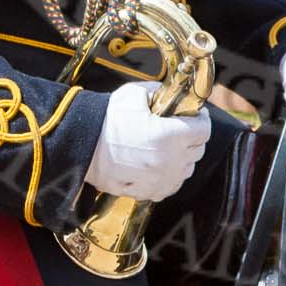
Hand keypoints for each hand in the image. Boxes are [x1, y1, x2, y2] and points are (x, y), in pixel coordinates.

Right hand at [84, 81, 209, 200]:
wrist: (81, 144)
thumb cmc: (107, 119)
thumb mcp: (136, 95)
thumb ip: (160, 93)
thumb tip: (171, 96)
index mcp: (169, 135)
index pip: (203, 130)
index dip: (200, 119)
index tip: (194, 115)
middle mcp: (169, 161)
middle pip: (198, 150)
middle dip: (192, 137)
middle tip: (180, 128)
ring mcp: (159, 180)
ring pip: (186, 169)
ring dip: (182, 157)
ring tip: (167, 146)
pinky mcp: (147, 192)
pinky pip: (170, 185)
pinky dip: (169, 175)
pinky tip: (159, 164)